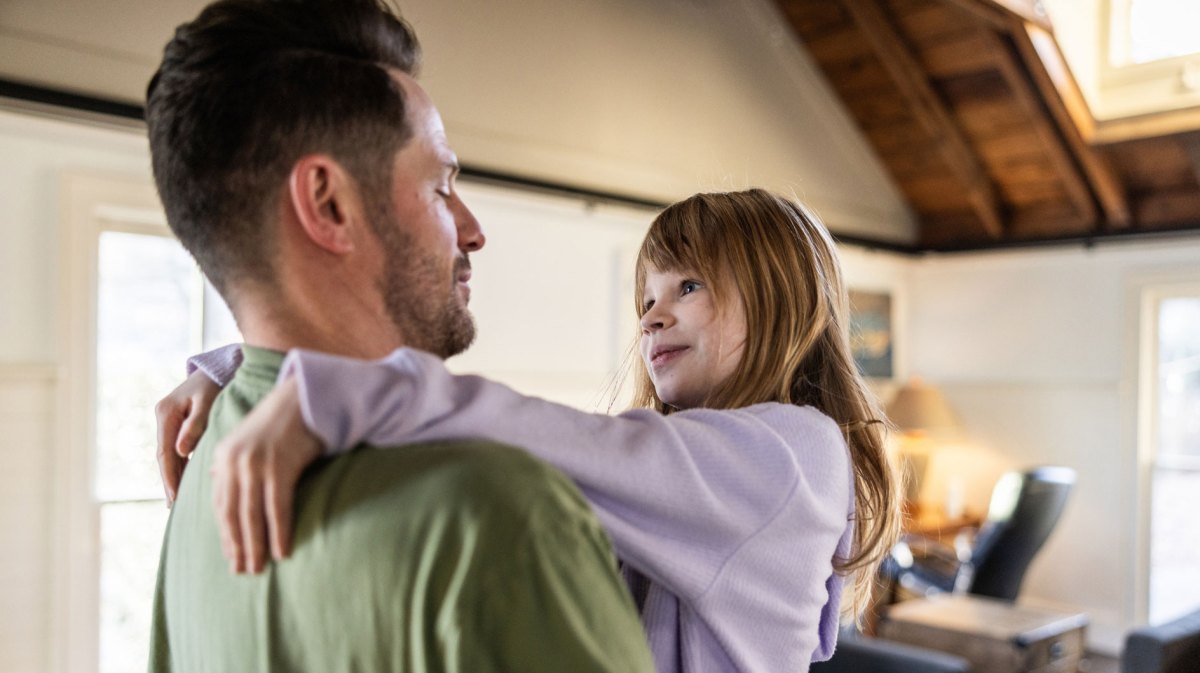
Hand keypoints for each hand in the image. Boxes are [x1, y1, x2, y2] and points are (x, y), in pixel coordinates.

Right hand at [156, 369, 221, 504]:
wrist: (220, 367)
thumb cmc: (217, 382)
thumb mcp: (207, 401)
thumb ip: (195, 424)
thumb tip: (181, 451)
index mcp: (166, 412)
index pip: (165, 452)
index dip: (169, 476)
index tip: (174, 496)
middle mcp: (163, 418)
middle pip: (164, 456)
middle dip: (169, 481)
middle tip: (175, 506)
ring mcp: (169, 422)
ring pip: (170, 455)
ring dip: (175, 476)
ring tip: (179, 502)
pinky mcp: (178, 425)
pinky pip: (178, 450)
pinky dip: (181, 466)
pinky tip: (187, 482)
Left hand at [210, 376, 322, 573]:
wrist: (304, 396)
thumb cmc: (280, 422)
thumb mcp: (247, 440)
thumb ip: (231, 463)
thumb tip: (217, 484)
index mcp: (223, 458)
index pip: (220, 505)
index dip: (225, 534)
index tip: (231, 556)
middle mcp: (234, 462)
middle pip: (232, 514)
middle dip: (237, 546)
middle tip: (243, 571)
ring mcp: (256, 465)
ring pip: (252, 515)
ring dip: (255, 546)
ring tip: (259, 568)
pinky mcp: (280, 466)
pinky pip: (277, 508)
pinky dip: (278, 532)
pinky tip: (281, 551)